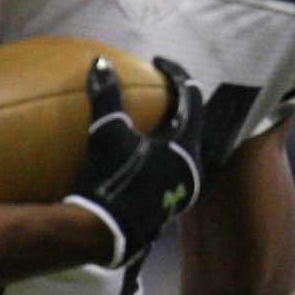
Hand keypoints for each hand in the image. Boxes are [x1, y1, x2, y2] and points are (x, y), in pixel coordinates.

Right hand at [64, 55, 202, 263]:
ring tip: (153, 115)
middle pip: (194, 122)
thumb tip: (100, 63)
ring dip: (172, 128)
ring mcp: (184, 189)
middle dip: (179, 101)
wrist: (105, 232)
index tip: (158, 63)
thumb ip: (106, 96)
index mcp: (186, 147)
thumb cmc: (109, 180)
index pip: (191, 98)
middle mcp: (193, 168)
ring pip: (185, 147)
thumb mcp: (106, 133)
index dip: (176, 75)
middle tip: (160, 86)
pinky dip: (165, 150)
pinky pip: (175, 166)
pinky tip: (145, 149)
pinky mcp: (171, 203)